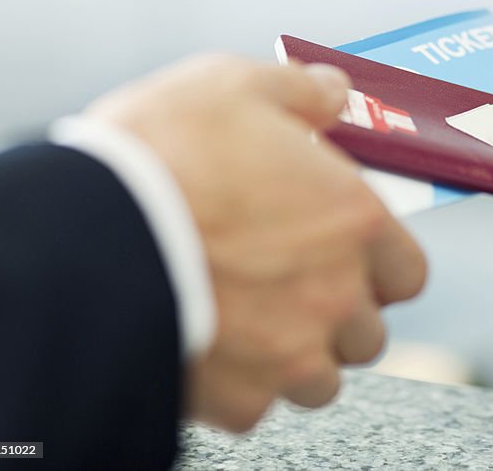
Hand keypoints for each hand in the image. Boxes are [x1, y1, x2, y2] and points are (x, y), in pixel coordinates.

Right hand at [86, 54, 426, 430]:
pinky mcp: (237, 396)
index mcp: (355, 222)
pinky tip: (205, 343)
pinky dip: (237, 386)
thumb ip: (301, 91)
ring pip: (320, 380)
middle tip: (289, 286)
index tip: (347, 256)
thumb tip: (334, 91)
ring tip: (248, 323)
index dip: (380, 265)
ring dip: (295, 358)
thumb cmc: (168, 150)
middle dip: (337, 316)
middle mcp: (337, 295)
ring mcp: (290, 354)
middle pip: (366, 333)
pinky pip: (254, 406)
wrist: (86, 229)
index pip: (406, 272)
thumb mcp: (236, 85)